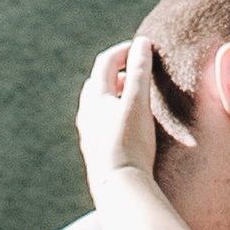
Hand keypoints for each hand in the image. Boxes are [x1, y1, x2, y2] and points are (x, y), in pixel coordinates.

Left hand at [76, 35, 164, 198]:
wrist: (119, 187)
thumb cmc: (130, 142)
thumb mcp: (138, 102)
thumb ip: (141, 70)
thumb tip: (142, 42)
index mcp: (95, 98)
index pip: (105, 63)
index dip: (124, 51)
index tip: (143, 48)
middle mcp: (87, 114)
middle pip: (97, 83)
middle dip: (118, 72)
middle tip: (139, 73)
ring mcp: (89, 135)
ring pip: (97, 105)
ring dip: (115, 95)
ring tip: (135, 99)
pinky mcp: (96, 153)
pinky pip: (100, 124)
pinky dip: (113, 115)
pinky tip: (128, 128)